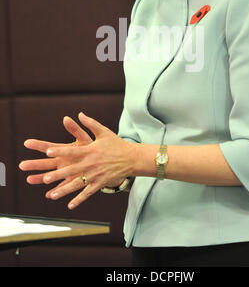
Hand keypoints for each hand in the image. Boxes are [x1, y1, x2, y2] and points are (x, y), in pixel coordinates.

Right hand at [19, 115, 92, 195]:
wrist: (102, 161)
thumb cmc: (92, 148)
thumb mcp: (84, 138)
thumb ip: (75, 130)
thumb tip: (66, 118)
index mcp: (63, 150)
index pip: (48, 147)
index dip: (38, 145)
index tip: (26, 142)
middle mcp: (62, 161)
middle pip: (45, 163)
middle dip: (34, 164)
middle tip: (21, 165)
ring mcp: (65, 172)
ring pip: (50, 176)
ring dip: (40, 178)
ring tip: (29, 179)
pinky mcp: (72, 181)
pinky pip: (63, 187)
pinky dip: (56, 191)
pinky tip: (49, 194)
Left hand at [20, 112, 135, 208]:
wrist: (132, 158)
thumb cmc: (116, 144)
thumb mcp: (104, 132)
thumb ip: (90, 123)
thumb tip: (79, 114)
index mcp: (91, 150)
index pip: (73, 151)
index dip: (60, 151)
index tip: (48, 152)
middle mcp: (92, 164)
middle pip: (72, 170)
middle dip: (58, 175)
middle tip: (45, 178)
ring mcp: (96, 175)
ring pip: (78, 184)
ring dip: (64, 191)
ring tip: (52, 195)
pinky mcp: (100, 183)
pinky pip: (88, 193)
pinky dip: (79, 199)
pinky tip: (70, 205)